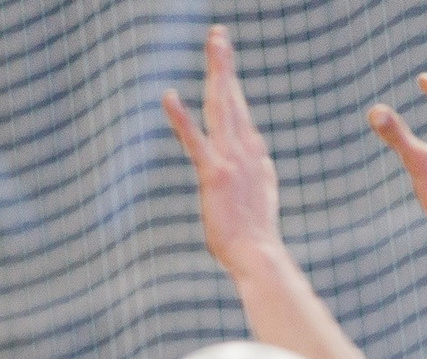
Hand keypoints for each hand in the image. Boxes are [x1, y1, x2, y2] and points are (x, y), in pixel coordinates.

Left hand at [162, 26, 285, 273]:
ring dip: (217, 71)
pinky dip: (180, 117)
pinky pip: (194, 140)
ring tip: (215, 40)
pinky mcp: (215, 174)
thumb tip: (249, 165)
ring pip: (221, 106)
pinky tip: (168, 96)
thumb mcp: (258, 199)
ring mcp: (231, 159)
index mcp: (254, 154)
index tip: (222, 63)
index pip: (239, 112)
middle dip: (225, 64)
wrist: (259, 255)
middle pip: (233, 98)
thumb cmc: (255, 238)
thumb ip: (252, 175)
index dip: (231, 86)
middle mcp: (245, 149)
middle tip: (219, 34)